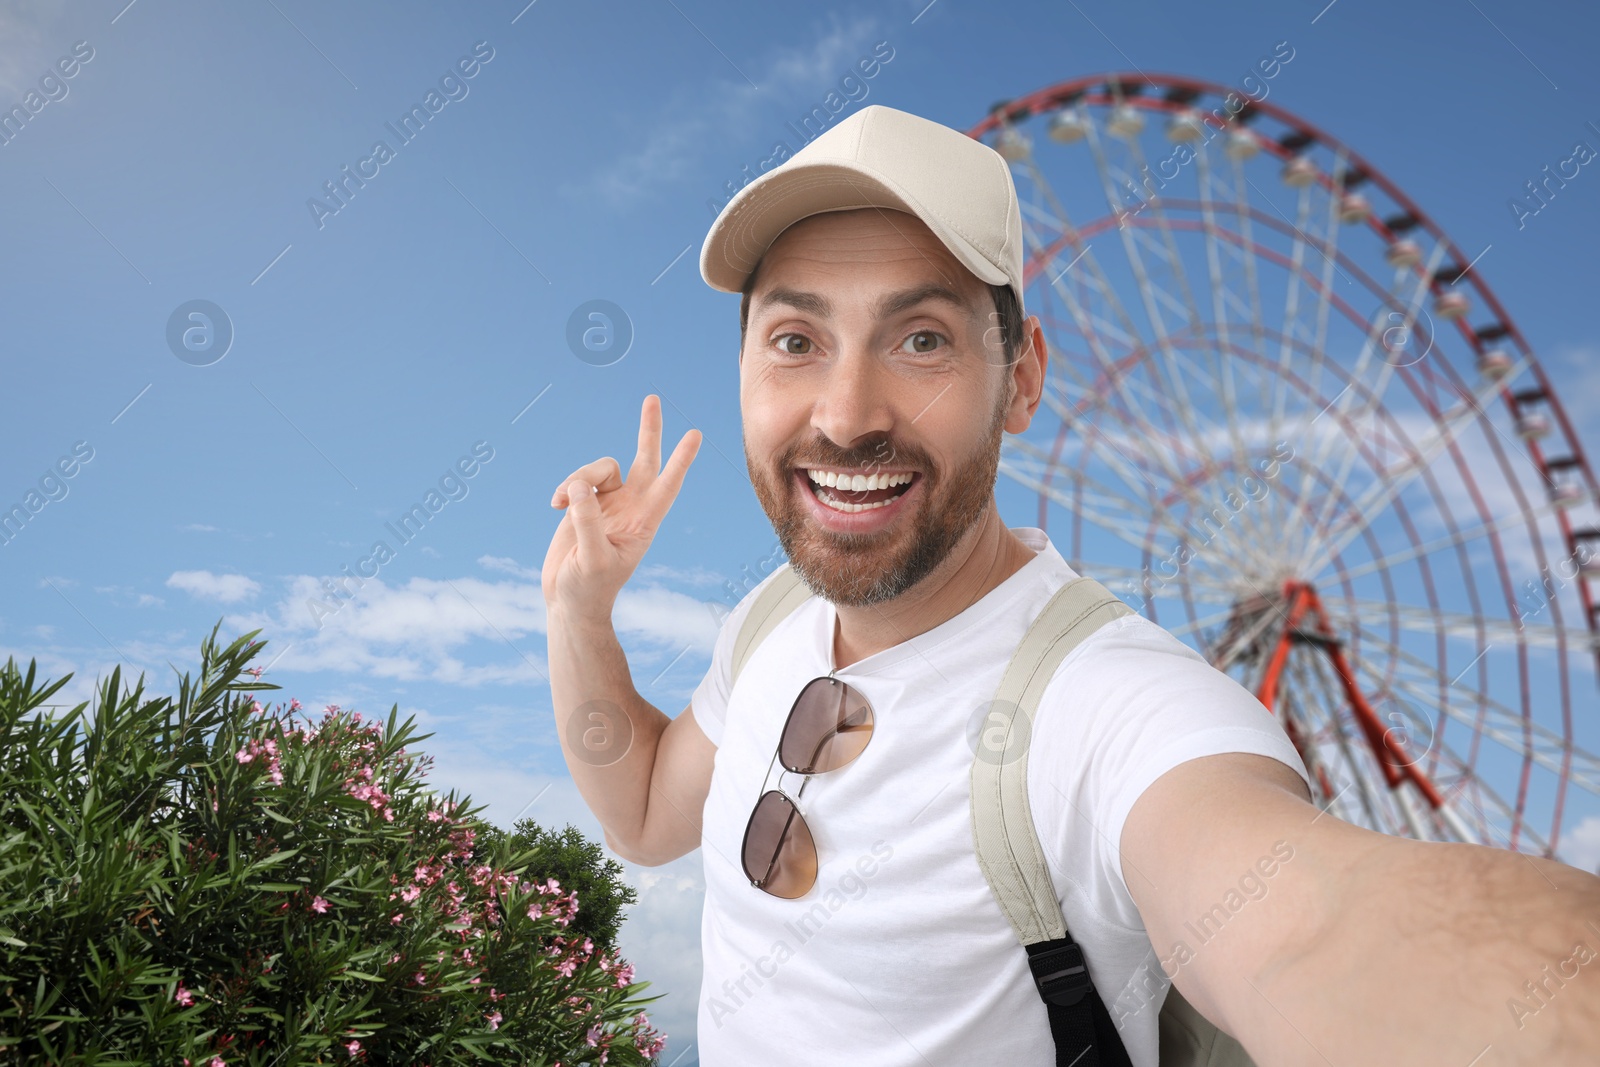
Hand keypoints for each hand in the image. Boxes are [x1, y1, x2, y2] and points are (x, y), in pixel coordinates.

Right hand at [541, 394, 701, 621]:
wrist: (569, 601)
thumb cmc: (589, 589)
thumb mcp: (592, 559)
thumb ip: (587, 522)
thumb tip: (579, 487)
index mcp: (643, 523)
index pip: (667, 485)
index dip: (681, 460)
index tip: (695, 434)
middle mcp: (630, 508)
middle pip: (644, 459)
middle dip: (648, 430)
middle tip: (653, 399)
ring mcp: (608, 504)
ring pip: (598, 469)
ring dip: (577, 478)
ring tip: (560, 503)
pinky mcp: (584, 505)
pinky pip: (576, 481)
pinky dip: (564, 488)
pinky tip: (554, 506)